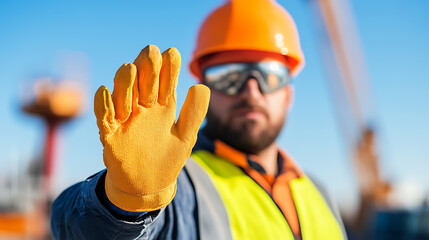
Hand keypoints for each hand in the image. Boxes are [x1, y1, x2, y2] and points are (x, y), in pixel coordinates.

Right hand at [94, 45, 209, 210]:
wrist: (148, 186)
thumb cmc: (168, 159)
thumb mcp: (185, 137)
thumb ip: (193, 114)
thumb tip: (201, 85)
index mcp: (163, 106)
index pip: (166, 81)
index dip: (169, 67)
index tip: (172, 53)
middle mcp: (143, 108)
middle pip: (143, 82)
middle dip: (147, 67)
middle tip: (151, 52)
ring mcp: (125, 120)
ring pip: (122, 95)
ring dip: (125, 82)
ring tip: (130, 69)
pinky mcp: (110, 135)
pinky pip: (104, 117)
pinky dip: (103, 105)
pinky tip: (105, 93)